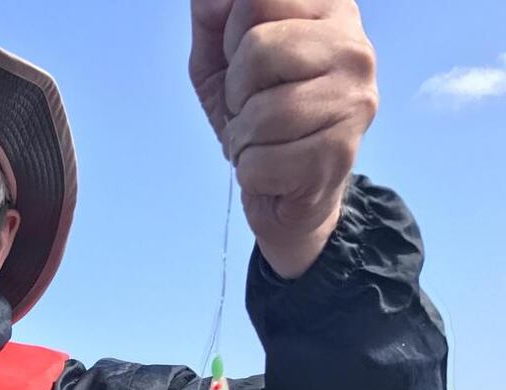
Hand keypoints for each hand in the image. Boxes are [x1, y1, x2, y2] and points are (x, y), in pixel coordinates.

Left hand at [189, 0, 377, 276]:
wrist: (292, 192)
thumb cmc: (258, 112)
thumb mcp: (222, 56)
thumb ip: (213, 16)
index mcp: (329, 8)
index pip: (256, 0)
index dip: (232, 38)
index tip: (248, 64)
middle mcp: (353, 48)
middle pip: (259, 49)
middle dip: (236, 90)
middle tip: (251, 108)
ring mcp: (354, 102)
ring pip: (261, 112)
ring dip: (242, 138)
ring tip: (260, 141)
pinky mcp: (340, 154)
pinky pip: (262, 162)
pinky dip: (250, 173)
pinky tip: (272, 171)